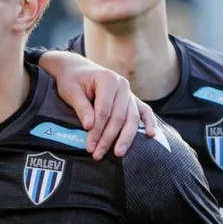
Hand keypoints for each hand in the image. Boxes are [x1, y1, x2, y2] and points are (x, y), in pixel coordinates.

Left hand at [38, 50, 155, 158]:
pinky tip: (151, 135)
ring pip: (131, 118)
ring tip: (118, 153)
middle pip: (119, 117)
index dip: (97, 130)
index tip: (89, 146)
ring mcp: (129, 92)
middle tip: (98, 155)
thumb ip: (82, 108)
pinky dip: (149, 122)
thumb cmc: (72, 80)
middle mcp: (122, 85)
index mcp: (108, 79)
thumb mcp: (71, 91)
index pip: (104, 110)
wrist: (76, 69)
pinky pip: (144, 111)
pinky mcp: (132, 99)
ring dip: (125, 138)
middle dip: (108, 138)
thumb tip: (90, 127)